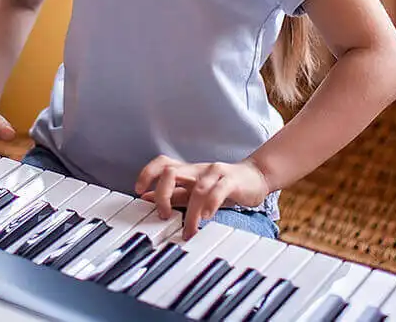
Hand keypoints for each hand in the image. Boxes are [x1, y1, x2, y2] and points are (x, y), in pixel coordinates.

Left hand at [134, 155, 270, 239]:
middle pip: (171, 172)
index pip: (162, 163)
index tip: (139, 191)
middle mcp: (197, 169)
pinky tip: (206, 217)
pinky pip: (218, 190)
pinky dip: (210, 204)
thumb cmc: (223, 185)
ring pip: (196, 188)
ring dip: (189, 213)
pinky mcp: (231, 181)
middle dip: (162, 194)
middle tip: (163, 215)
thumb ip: (174, 194)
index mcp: (187, 171)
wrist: (256, 176)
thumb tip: (147, 198)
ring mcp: (214, 173)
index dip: (147, 174)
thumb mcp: (195, 190)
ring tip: (188, 231)